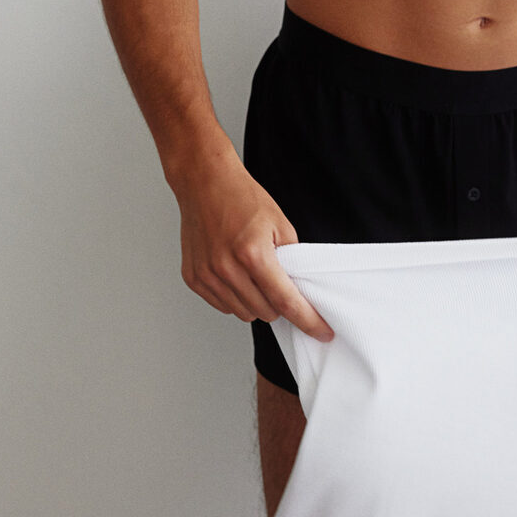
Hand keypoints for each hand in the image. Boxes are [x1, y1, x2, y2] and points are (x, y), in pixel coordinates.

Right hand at [174, 147, 334, 341]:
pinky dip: (234, 297)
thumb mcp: (280, 224)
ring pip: (243, 313)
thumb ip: (292, 260)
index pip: (286, 301)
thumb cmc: (242, 198)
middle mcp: (227, 268)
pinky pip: (222, 305)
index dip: (308, 320)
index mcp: (253, 254)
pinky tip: (236, 275)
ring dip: (256, 302)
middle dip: (278, 304)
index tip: (323, 333)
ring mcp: (207, 275)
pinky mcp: (193, 278)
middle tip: (277, 281)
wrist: (204, 183)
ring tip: (253, 274)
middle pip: (265, 312)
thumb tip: (299, 289)